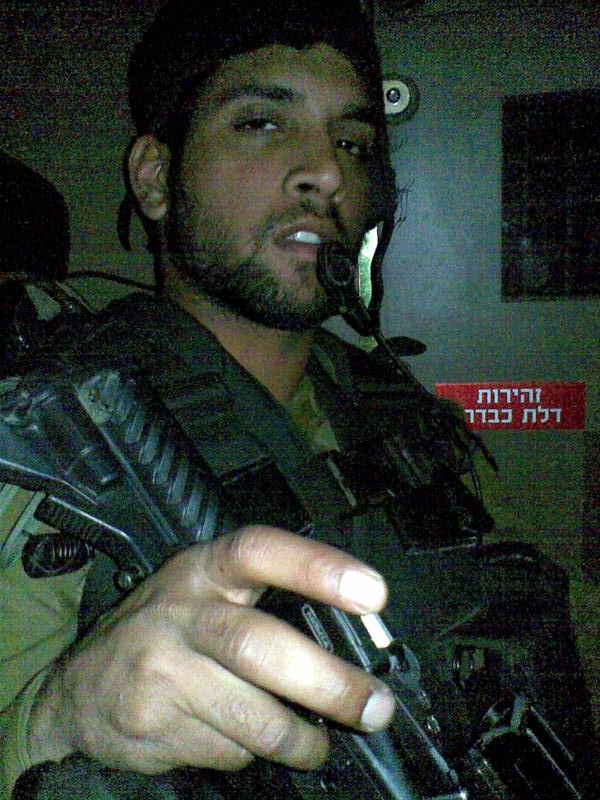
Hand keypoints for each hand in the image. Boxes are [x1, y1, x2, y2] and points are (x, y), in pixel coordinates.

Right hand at [27, 526, 394, 774]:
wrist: (79, 684)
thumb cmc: (163, 628)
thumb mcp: (204, 591)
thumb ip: (262, 600)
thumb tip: (352, 637)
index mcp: (203, 570)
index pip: (260, 552)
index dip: (317, 567)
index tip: (373, 593)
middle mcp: (180, 613)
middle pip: (259, 646)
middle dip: (328, 683)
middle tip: (374, 706)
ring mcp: (162, 670)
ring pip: (251, 715)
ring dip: (299, 740)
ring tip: (319, 744)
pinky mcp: (152, 723)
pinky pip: (226, 750)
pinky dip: (250, 753)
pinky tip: (243, 740)